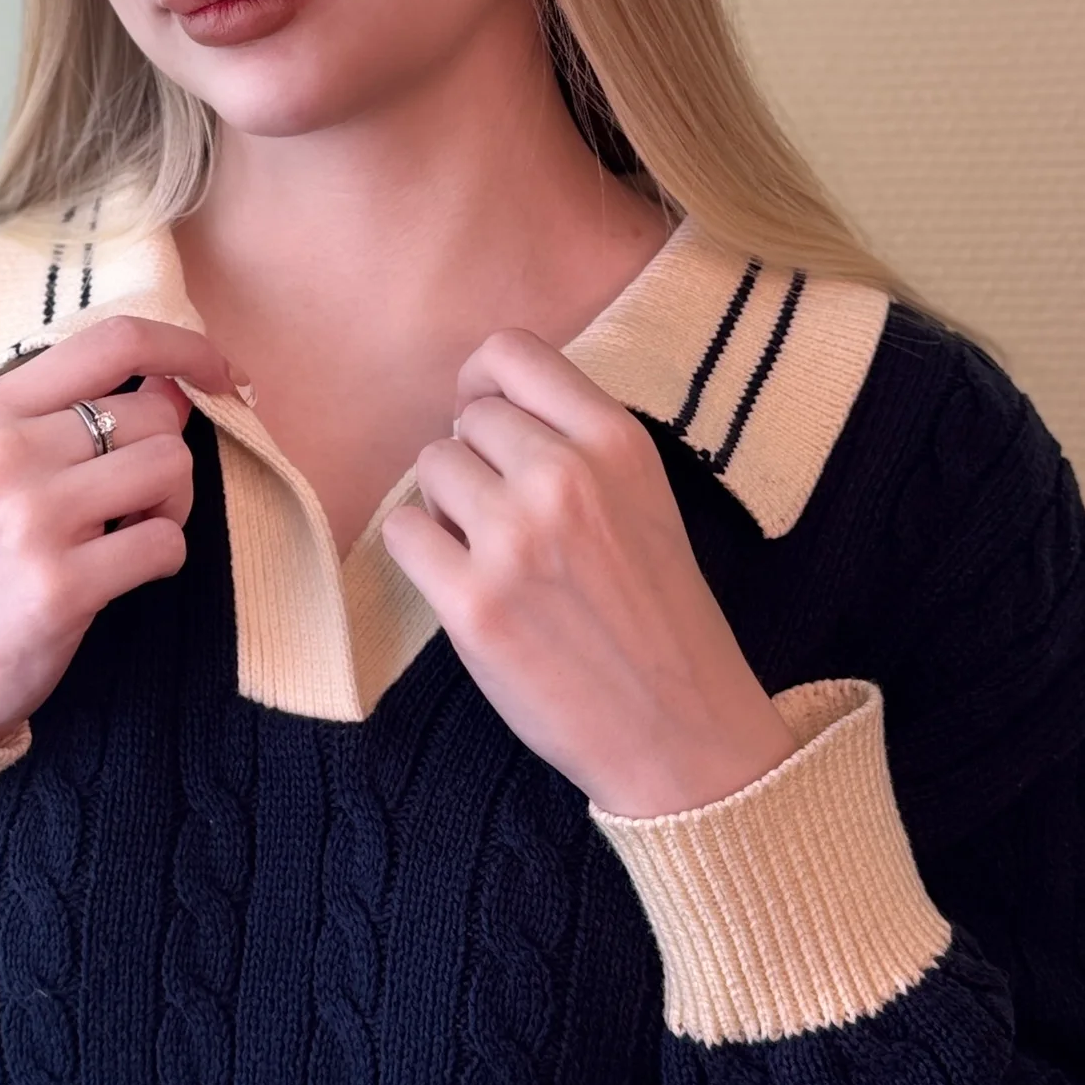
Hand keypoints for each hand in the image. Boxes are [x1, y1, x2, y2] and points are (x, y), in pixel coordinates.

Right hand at [0, 314, 238, 746]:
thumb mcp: (6, 459)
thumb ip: (78, 410)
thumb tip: (177, 381)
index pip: (114, 340)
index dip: (185, 348)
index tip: (218, 373)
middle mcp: (8, 452)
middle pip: (156, 414)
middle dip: (167, 458)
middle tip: (134, 503)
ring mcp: (31, 518)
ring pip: (170, 468)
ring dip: (170, 507)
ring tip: (124, 534)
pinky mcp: (61, 584)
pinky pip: (166, 543)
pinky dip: (163, 559)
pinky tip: (122, 573)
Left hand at [378, 329, 797, 815]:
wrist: (682, 733)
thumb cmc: (657, 616)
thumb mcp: (643, 498)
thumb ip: (575, 442)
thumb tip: (476, 406)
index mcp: (617, 441)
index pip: (510, 352)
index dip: (482, 384)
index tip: (486, 423)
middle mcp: (566, 476)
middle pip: (466, 418)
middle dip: (475, 462)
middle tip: (508, 521)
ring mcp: (515, 538)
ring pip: (429, 467)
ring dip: (447, 508)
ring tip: (494, 557)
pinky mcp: (471, 602)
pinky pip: (402, 531)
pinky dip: (421, 555)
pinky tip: (465, 586)